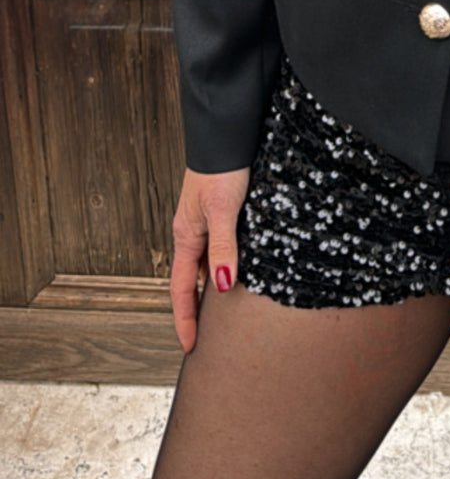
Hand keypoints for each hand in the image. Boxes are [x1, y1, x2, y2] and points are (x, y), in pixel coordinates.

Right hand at [169, 166, 249, 352]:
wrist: (226, 133)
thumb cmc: (222, 168)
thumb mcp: (223, 209)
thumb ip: (223, 247)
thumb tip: (221, 286)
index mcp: (186, 236)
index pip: (181, 288)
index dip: (185, 318)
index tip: (190, 346)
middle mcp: (192, 233)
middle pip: (190, 280)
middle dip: (196, 310)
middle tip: (206, 338)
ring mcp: (205, 223)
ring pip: (204, 265)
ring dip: (210, 288)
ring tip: (223, 315)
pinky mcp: (220, 212)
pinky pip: (218, 248)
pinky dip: (224, 265)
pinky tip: (239, 269)